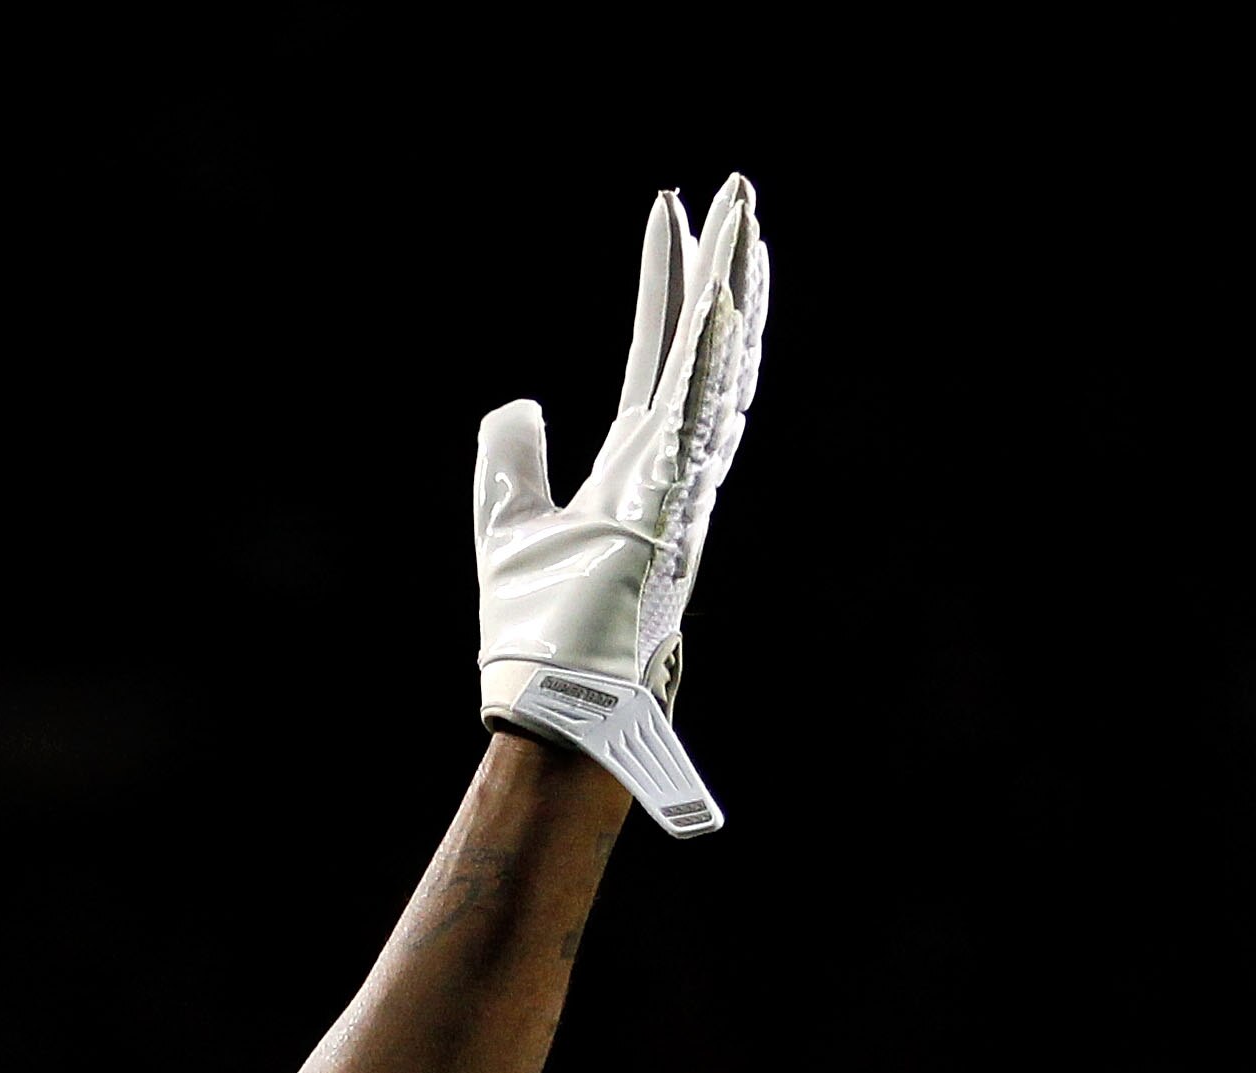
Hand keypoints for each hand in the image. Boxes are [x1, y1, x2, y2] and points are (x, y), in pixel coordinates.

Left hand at [471, 176, 767, 837]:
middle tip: (739, 191)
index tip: (677, 215)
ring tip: (746, 216)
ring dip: (732, 291)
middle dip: (723, 266)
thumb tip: (515, 401)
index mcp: (644, 461)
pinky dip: (712, 359)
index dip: (670, 284)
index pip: (664, 351)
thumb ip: (512, 460)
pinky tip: (723, 298)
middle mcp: (677, 463)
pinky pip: (700, 417)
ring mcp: (685, 482)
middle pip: (707, 343)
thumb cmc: (541, 630)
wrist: (553, 698)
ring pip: (717, 366)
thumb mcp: (509, 522)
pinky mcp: (675, 507)